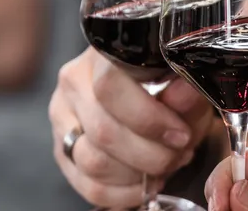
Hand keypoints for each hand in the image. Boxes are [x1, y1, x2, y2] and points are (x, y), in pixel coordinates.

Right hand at [49, 47, 214, 207]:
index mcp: (102, 56)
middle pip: (102, 131)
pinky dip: (122, 192)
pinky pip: (88, 184)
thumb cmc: (168, 91)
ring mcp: (62, 116)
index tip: (179, 134)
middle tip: (176, 154)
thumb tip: (185, 92)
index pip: (109, 88)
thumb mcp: (186, 89)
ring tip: (161, 166)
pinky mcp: (62, 149)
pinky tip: (142, 183)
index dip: (148, 119)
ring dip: (136, 175)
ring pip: (92, 162)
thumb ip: (185, 94)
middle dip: (149, 155)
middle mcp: (73, 81)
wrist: (150, 100)